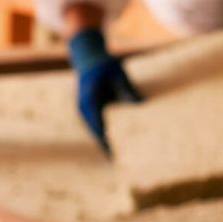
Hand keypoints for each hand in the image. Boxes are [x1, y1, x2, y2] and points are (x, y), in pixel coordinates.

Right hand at [67, 28, 142, 155]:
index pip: (98, 124)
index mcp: (89, 99)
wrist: (89, 59)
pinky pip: (97, 126)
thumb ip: (127, 89)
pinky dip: (105, 136)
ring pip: (95, 131)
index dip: (106, 139)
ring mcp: (84, 110)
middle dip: (106, 146)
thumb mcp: (119, 74)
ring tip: (117, 160)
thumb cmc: (106, 66)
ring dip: (104, 144)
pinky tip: (115, 147)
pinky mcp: (89, 111)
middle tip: (119, 162)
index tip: (115, 152)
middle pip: (95, 132)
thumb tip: (139, 105)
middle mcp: (83, 108)